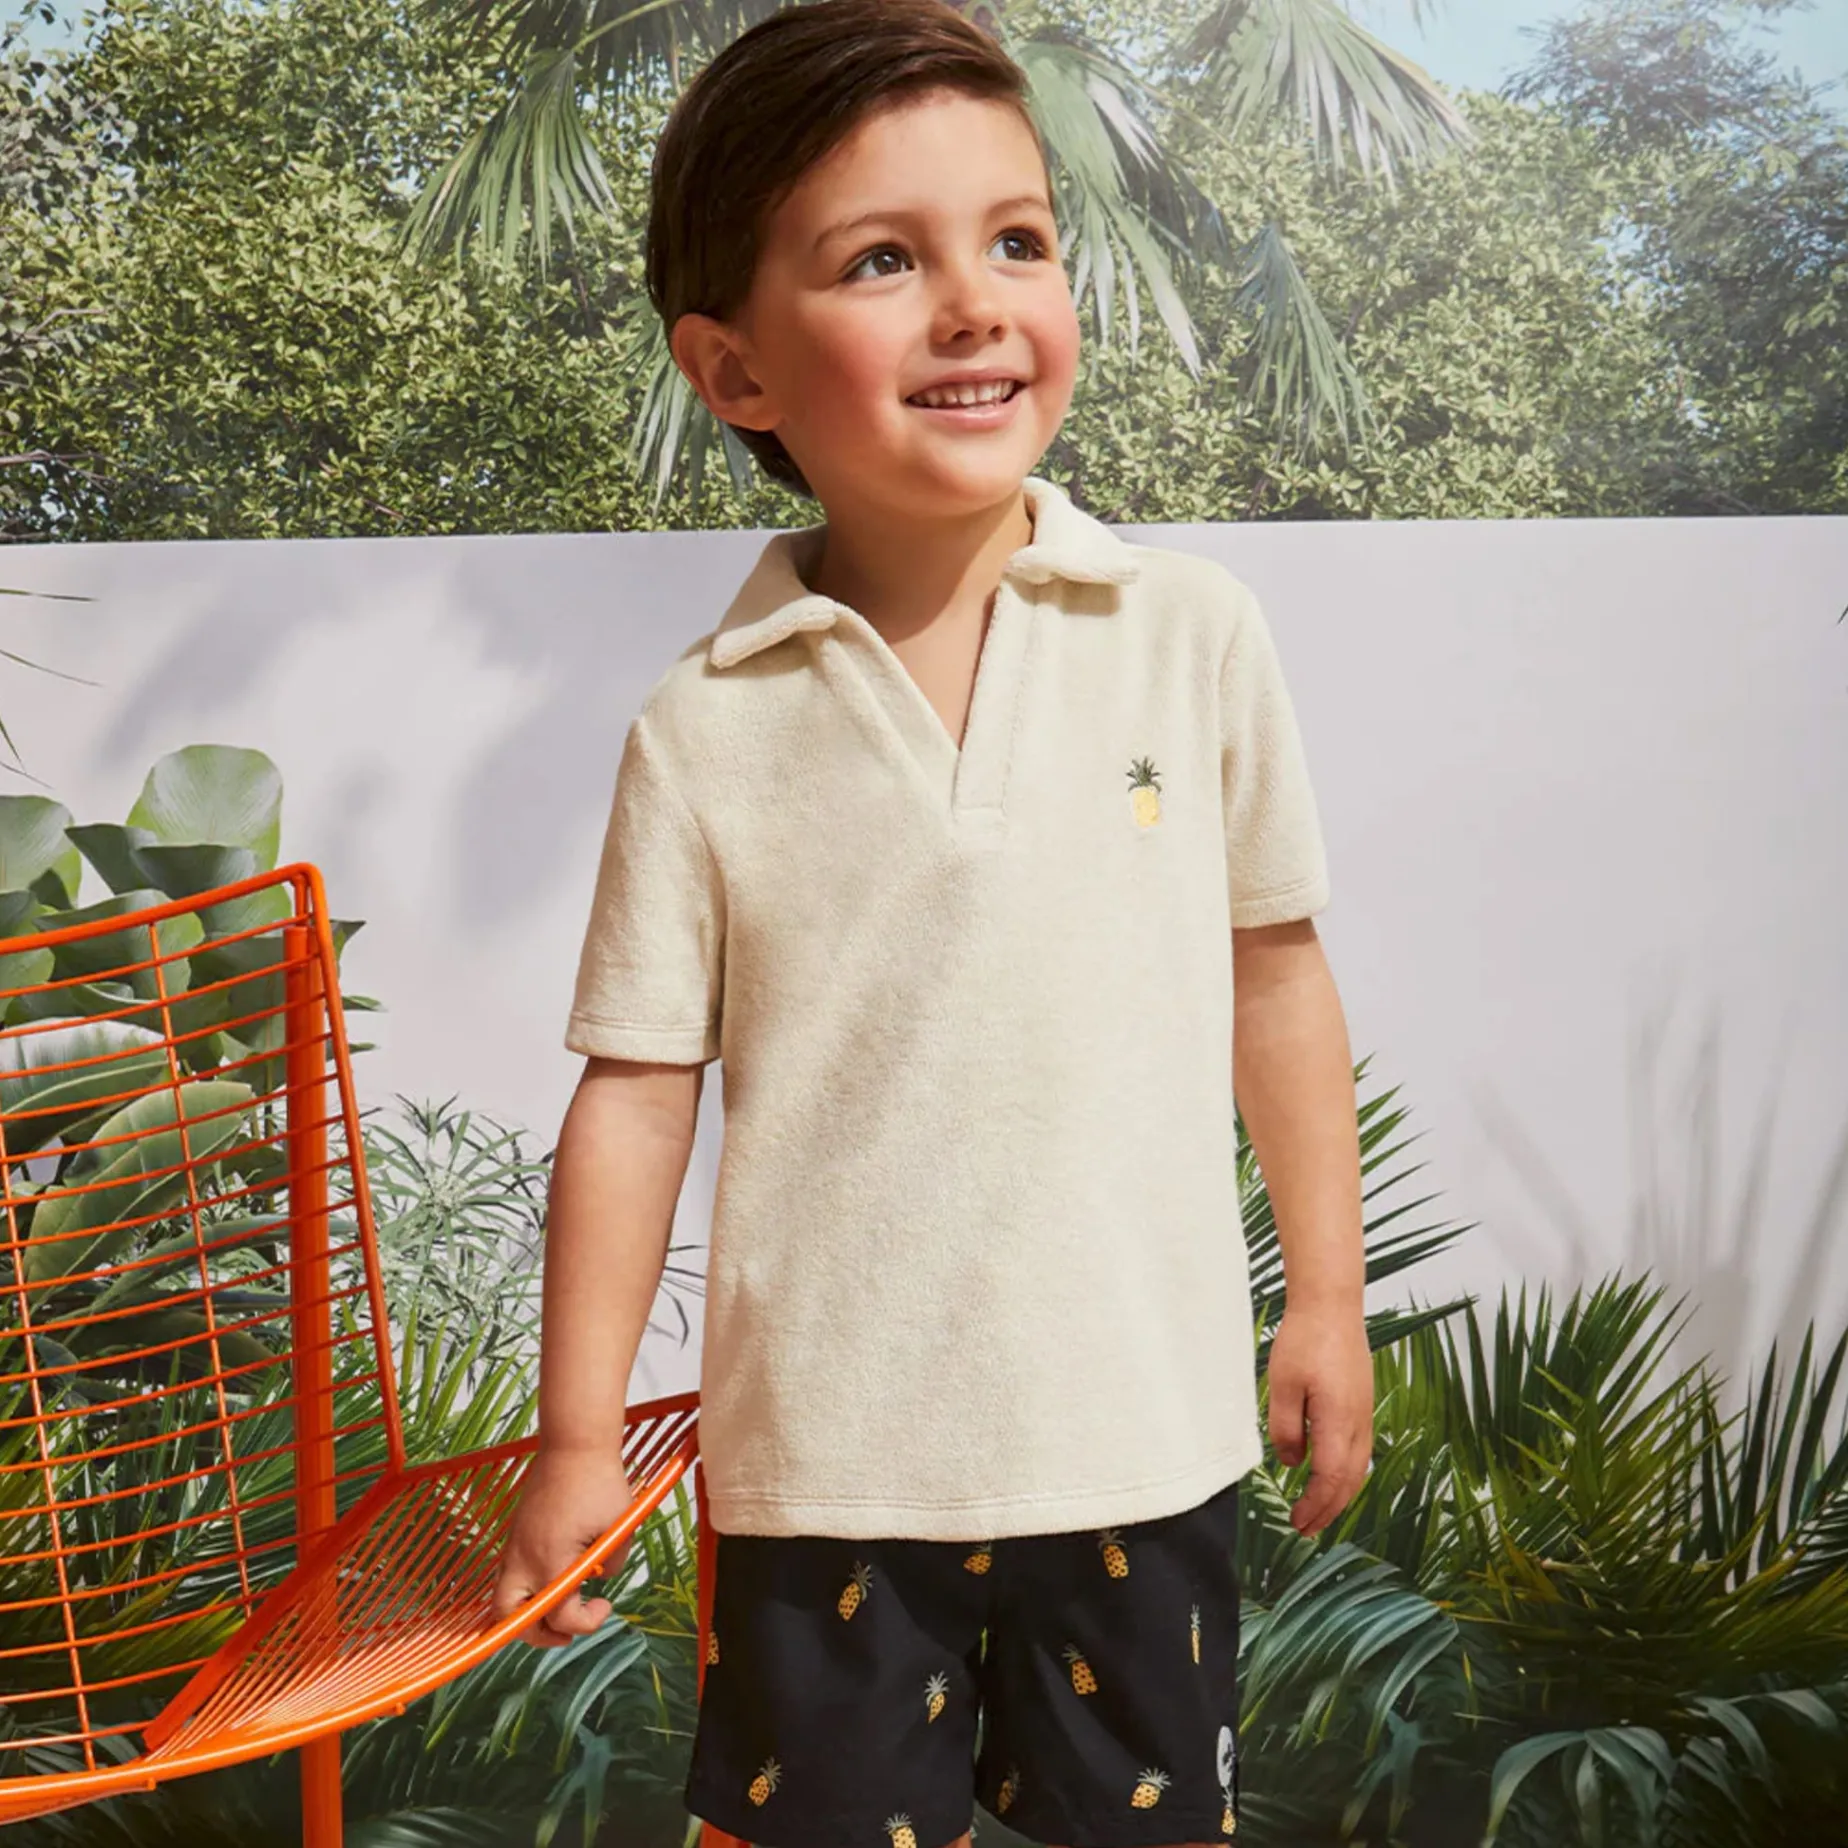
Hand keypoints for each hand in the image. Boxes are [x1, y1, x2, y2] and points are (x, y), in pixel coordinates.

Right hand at [490, 1445, 635, 1646]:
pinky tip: (554, 1577)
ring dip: (528, 1612)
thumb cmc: (598, 1481)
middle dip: (537, 1634)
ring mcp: (514, 1545)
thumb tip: (601, 1577)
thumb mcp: (620, 1527)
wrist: (574, 1444)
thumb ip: (614, 1563)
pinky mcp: (514, 1534)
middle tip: (566, 1630)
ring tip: (559, 1608)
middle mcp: (523, 1559)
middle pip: (509, 1619)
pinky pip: (509, 1575)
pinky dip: (526, 1588)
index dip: (587, 1622)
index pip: (561, 1616)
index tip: (605, 1606)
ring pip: (502, 1598)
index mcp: (551, 1562)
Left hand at [1266, 1305, 1373, 1535]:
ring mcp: (1364, 1413)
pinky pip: (1360, 1451)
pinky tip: (1330, 1476)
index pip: (1330, 1478)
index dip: (1315, 1506)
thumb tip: (1293, 1463)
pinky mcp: (1362, 1404)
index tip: (1297, 1522)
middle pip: (1349, 1481)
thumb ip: (1286, 1428)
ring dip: (1339, 1495)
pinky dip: (1346, 1474)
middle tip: (1305, 1529)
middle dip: (1328, 1510)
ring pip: (1358, 1468)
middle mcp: (1358, 1422)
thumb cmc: (1305, 1340)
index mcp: (1338, 1420)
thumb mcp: (1281, 1385)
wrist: (1332, 1306)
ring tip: (1318, 1512)